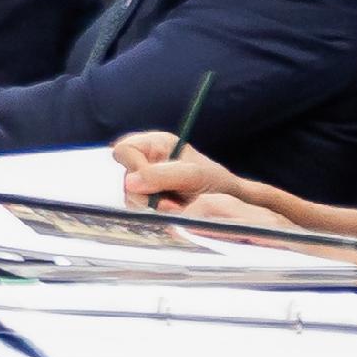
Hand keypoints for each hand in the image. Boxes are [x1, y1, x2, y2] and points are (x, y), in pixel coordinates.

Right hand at [109, 128, 270, 209]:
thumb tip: (129, 182)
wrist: (232, 205)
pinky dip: (154, 213)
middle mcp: (147, 160)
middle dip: (146, 194)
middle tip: (171, 203)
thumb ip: (163, 175)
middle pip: (124, 176)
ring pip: (129, 195)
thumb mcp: (195, 176)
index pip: (124, 150)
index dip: (133, 167)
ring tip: (178, 208)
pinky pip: (137, 208)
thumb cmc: (217, 183)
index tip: (150, 184)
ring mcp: (146, 181)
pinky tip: (172, 212)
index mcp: (156, 143)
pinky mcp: (147, 200)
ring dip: (152, 206)